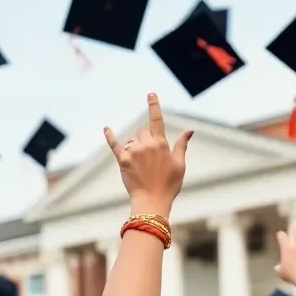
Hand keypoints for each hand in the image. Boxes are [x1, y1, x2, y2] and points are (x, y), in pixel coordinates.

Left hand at [104, 93, 192, 215]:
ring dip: (136, 145)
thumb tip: (190, 130)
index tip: (150, 94)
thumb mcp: (180, 164)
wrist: (152, 201)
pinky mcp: (122, 160)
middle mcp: (146, 144)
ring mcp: (133, 152)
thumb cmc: (169, 184)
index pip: (157, 119)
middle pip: (143, 132)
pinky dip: (110, 136)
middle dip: (146, 139)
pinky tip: (106, 128)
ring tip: (142, 164)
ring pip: (132, 140)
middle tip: (151, 158)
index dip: (153, 105)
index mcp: (161, 143)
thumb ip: (182, 145)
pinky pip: (115, 145)